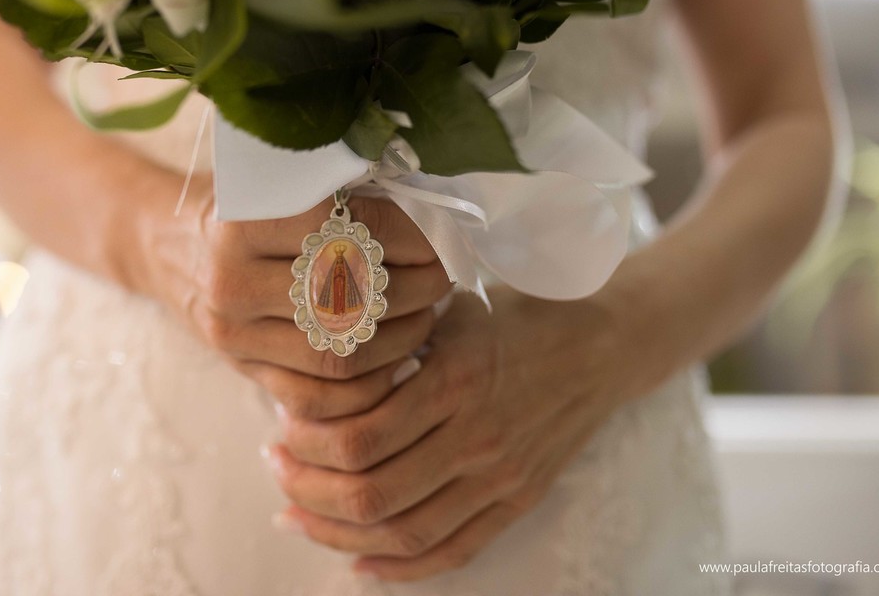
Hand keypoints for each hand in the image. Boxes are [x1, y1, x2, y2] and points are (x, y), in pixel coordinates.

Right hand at [137, 173, 452, 419]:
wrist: (165, 245)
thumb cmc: (237, 201)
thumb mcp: (274, 179)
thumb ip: (337, 191)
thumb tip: (429, 205)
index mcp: (242, 219)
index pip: (347, 231)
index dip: (407, 236)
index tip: (436, 235)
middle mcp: (232, 280)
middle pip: (350, 298)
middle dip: (416, 290)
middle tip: (442, 277)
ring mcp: (234, 334)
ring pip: (342, 356)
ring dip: (401, 339)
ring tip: (426, 313)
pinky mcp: (243, 370)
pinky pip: (320, 398)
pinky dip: (371, 385)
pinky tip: (396, 356)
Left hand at [262, 286, 633, 580]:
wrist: (603, 345)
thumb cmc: (517, 316)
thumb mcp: (452, 310)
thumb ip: (392, 339)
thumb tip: (317, 361)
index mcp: (455, 379)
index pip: (361, 436)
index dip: (306, 444)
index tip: (278, 428)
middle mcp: (477, 436)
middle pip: (373, 493)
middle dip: (308, 490)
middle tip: (276, 470)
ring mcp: (500, 477)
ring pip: (404, 533)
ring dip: (338, 534)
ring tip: (298, 515)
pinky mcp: (517, 501)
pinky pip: (452, 551)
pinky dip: (400, 569)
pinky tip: (359, 561)